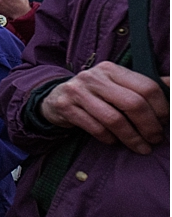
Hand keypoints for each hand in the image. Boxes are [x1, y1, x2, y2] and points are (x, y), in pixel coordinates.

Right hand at [40, 61, 169, 153]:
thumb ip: (143, 86)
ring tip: (141, 147)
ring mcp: (77, 91)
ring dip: (132, 138)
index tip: (165, 122)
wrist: (55, 98)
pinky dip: (109, 139)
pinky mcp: (66, 107)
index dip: (161, 108)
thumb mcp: (116, 85)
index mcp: (111, 69)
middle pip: (133, 103)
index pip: (146, 87)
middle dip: (149, 126)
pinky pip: (96, 128)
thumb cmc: (93, 94)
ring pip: (114, 119)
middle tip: (155, 139)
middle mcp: (93, 76)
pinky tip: (114, 141)